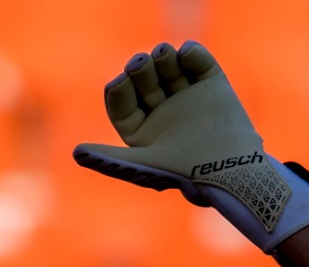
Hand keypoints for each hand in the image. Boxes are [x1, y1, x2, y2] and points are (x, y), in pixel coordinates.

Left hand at [74, 42, 272, 208]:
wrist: (233, 169)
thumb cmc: (185, 172)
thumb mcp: (143, 165)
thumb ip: (109, 158)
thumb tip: (75, 152)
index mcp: (143, 131)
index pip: (121, 100)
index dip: (119, 88)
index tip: (122, 82)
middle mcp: (163, 113)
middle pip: (143, 78)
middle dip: (139, 68)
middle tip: (142, 64)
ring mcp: (189, 97)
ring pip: (168, 65)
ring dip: (163, 55)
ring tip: (167, 57)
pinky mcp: (213, 87)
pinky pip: (198, 60)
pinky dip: (191, 52)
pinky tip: (187, 54)